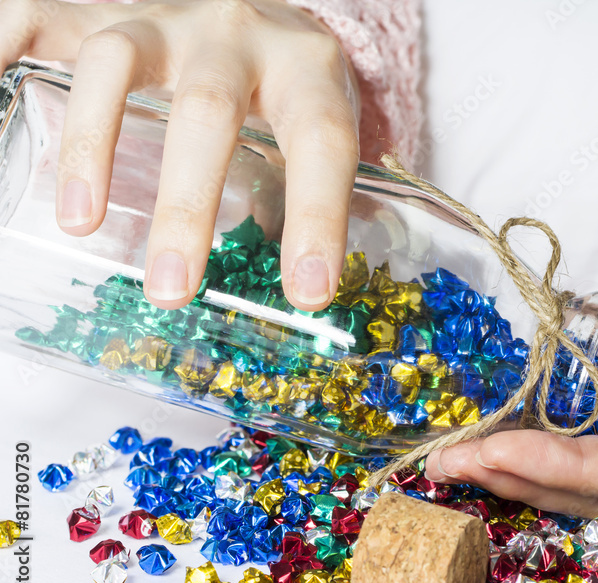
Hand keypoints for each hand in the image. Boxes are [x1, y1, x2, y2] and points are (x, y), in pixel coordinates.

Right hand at [1, 0, 359, 309]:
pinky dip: (2, 48)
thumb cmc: (290, 85)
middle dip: (188, 206)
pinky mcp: (104, 10)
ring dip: (92, 146)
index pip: (322, 141)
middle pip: (208, 110)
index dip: (319, 216)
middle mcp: (237, 33)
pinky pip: (38, 18)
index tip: (308, 291)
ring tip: (81, 225)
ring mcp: (166, 16)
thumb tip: (301, 293)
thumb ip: (304, 193)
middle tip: (172, 287)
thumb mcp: (316, 129)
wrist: (260, 13)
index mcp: (307, 70)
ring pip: (116, 62)